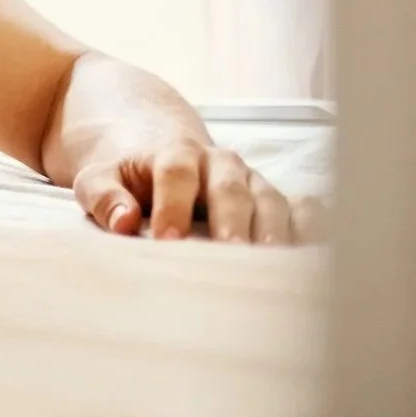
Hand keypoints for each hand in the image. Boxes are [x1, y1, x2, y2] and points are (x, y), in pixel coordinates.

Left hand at [72, 141, 309, 242]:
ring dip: (275, 232)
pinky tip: (317, 257)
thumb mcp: (98, 177)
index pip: (175, 174)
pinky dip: (313, 228)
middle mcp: (220, 163)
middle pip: (230, 188)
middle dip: (231, 222)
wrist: (159, 150)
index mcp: (174, 152)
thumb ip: (104, 195)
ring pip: (271, 200)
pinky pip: (304, 209)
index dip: (172, 206)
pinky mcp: (275, 201)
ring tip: (274, 266)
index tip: (167, 241)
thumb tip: (122, 221)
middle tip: (231, 255)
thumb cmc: (127, 176)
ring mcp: (252, 182)